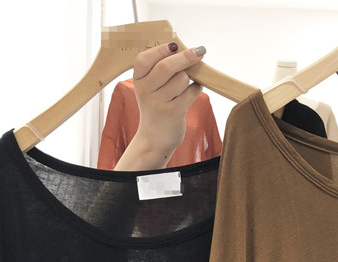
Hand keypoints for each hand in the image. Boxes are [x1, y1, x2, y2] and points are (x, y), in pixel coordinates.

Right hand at [115, 42, 205, 170]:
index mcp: (138, 80)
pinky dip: (196, 88)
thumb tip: (185, 50)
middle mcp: (146, 91)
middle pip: (167, 66)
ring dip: (189, 78)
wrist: (154, 140)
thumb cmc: (156, 108)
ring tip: (186, 85)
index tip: (174, 46)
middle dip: (185, 57)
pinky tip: (192, 91)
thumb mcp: (150, 88)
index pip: (144, 58)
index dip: (160, 50)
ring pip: (182, 79)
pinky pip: (191, 92)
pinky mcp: (174, 112)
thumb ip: (159, 69)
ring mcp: (160, 103)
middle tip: (199, 52)